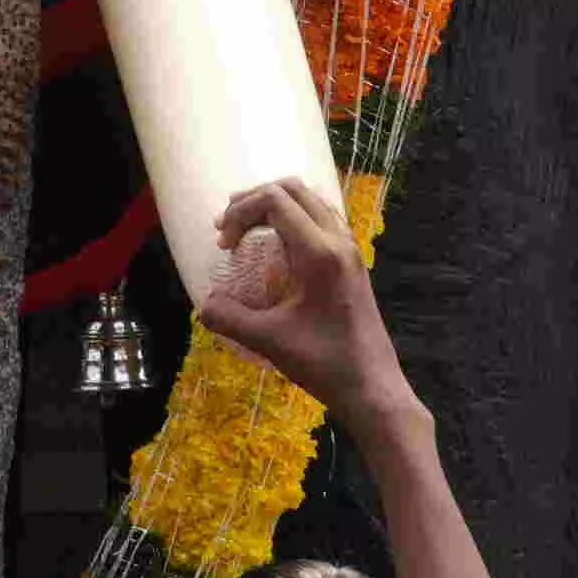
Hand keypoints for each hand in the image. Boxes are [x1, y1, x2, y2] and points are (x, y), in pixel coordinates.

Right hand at [198, 178, 409, 423]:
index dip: (240, 212)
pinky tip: (278, 247)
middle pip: (293, 190)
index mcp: (320, 252)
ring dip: (275, 206)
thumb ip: (229, 318)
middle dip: (253, 201)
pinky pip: (323, 220)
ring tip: (246, 229)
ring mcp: (350, 249)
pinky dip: (295, 219)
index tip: (223, 246)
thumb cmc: (324, 363)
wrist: (373, 387)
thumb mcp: (269, 341)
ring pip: (311, 201)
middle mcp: (339, 240)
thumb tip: (203, 304)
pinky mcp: (353, 262)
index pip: (275, 200)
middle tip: (227, 228)